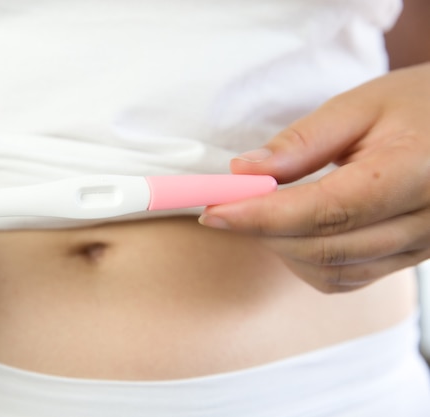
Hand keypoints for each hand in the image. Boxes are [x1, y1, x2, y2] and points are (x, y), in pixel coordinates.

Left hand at [199, 63, 429, 292]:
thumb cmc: (416, 105)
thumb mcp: (359, 106)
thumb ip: (300, 143)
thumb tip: (242, 172)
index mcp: (415, 173)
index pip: (327, 211)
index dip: (263, 216)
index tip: (214, 210)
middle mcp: (426, 222)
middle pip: (324, 247)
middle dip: (263, 231)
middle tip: (225, 206)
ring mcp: (420, 248)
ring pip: (331, 271)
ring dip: (282, 248)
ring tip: (260, 212)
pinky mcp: (408, 260)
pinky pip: (345, 278)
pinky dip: (306, 262)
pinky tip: (291, 232)